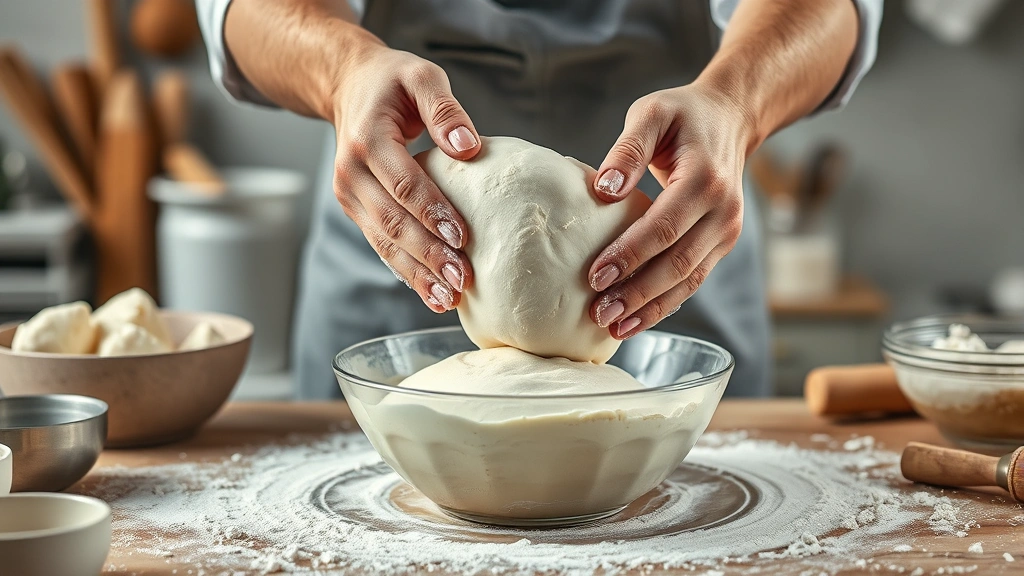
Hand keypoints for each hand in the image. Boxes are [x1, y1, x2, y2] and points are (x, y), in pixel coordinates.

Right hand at [331, 45, 478, 311]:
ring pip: (384, 241)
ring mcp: (350, 196)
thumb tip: (468, 148)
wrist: (350, 87)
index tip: (463, 237)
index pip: (403, 184)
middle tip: (462, 279)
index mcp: (367, 140)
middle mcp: (351, 173)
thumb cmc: (393, 82)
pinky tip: (431, 293)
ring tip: (448, 299)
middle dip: (428, 255)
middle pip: (392, 222)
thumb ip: (445, 109)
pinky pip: (381, 244)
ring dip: (417, 273)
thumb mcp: (421, 76)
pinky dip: (406, 271)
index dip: (432, 212)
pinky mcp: (356, 210)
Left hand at [588, 83, 754, 337]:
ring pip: (687, 280)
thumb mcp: (651, 113)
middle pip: (676, 262)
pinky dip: (664, 304)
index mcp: (705, 180)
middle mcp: (723, 211)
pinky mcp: (720, 244)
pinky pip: (692, 280)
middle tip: (598, 312)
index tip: (594, 275)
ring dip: (650, 308)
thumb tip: (604, 188)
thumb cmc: (683, 115)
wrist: (730, 118)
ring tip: (613, 326)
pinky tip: (634, 320)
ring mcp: (726, 232)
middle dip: (636, 292)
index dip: (628, 254)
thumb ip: (627, 148)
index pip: (663, 227)